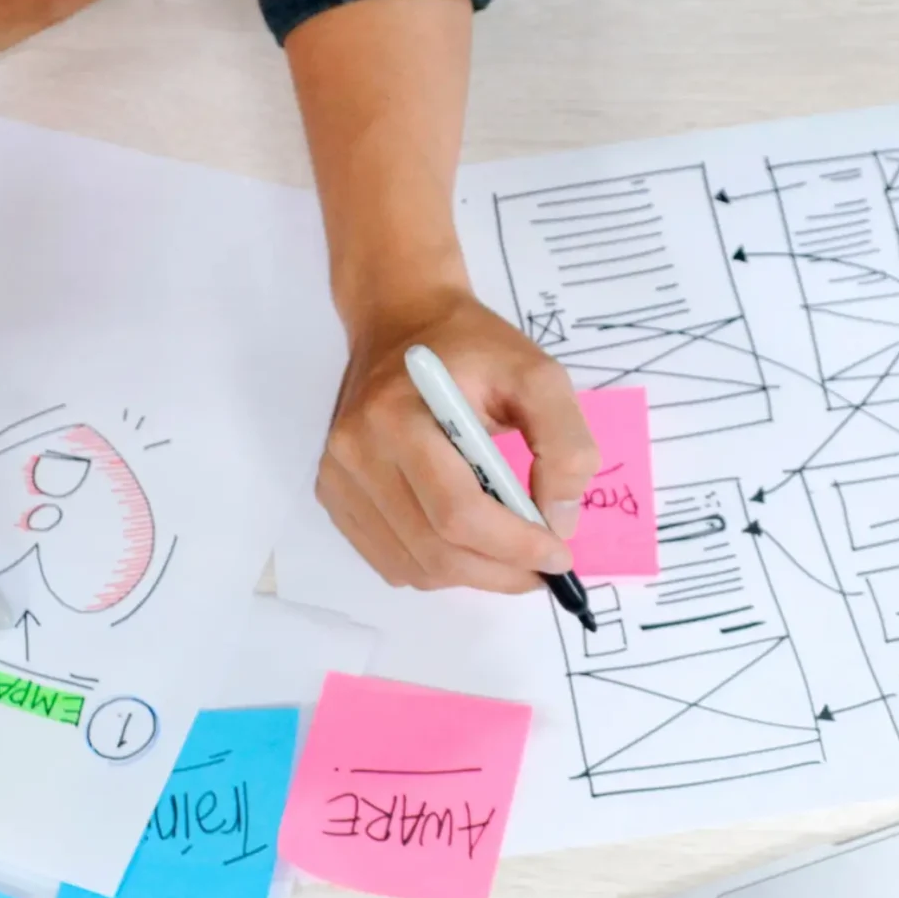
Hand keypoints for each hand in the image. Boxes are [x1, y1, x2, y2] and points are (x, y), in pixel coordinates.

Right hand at [317, 286, 597, 593]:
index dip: (513, 545)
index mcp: (397, 415)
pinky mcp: (334, 494)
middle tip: (544, 567)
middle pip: (434, 549)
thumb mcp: (537, 374)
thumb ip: (564, 443)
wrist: (402, 321)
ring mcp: (337, 477)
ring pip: (413, 567)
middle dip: (501, 571)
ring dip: (473, 576)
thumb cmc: (472, 347)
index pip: (457, 510)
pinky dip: (439, 568)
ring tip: (511, 555)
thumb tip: (559, 521)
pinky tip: (468, 543)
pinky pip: (391, 561)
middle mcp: (355, 451)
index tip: (559, 553)